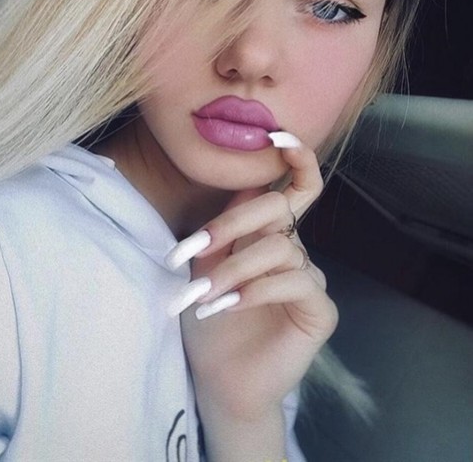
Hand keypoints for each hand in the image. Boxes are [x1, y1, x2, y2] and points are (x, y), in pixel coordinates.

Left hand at [176, 142, 337, 422]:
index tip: (275, 135)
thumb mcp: (207, 265)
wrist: (220, 378)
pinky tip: (228, 307)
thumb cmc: (209, 319)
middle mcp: (294, 250)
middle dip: (232, 224)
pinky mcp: (319, 310)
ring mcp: (310, 279)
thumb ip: (224, 228)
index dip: (296, 156)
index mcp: (270, 233)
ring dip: (234, 269)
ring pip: (281, 248)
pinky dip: (257, 290)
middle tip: (193, 252)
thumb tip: (237, 185)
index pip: (295, 186)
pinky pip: (297, 282)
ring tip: (202, 297)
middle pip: (280, 209)